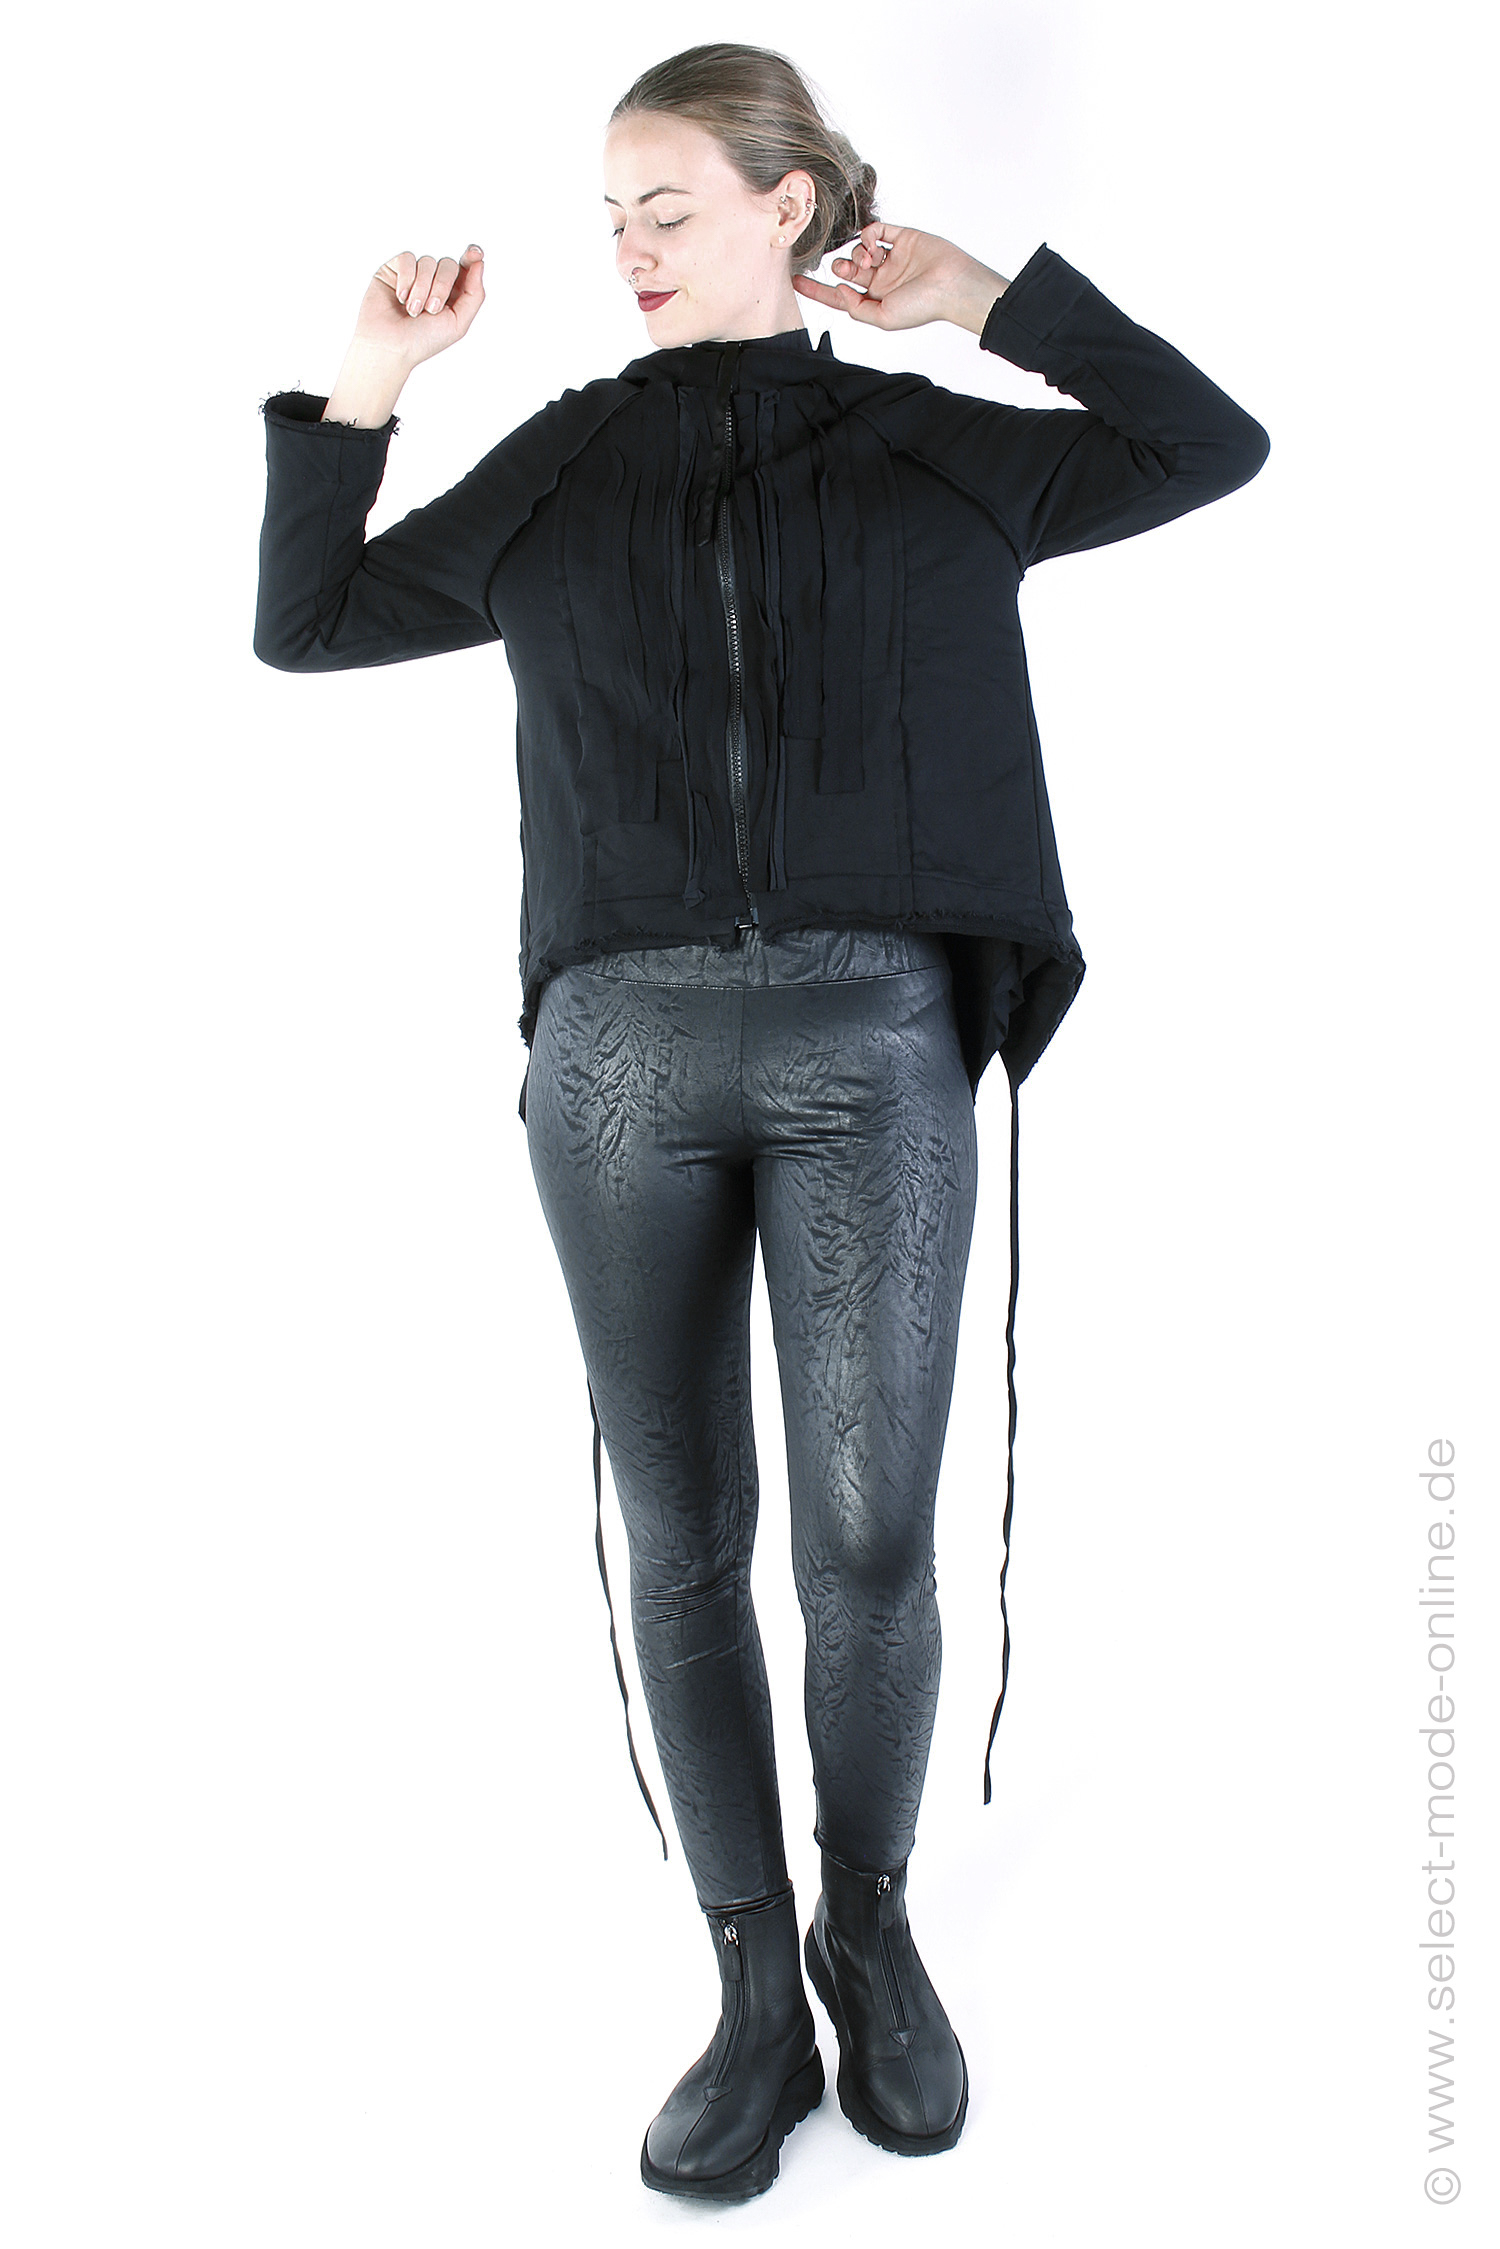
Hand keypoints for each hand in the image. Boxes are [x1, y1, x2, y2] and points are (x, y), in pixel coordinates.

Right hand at [350, 245, 486, 367]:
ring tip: (412, 311)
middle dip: (442, 287)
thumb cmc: (421, 341)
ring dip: (422, 289)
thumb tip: (479, 263)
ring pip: (428, 262)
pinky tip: (400, 298)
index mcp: (452, 295)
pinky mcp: (394, 269)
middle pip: (449, 265)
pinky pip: (407, 259)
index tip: (475, 253)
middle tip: (431, 310)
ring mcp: (414, 275)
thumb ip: (474, 294)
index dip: (472, 257)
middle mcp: (434, 282)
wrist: (389, 346)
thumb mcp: (458, 323)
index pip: (465, 268)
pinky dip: (406, 279)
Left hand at [792, 222, 1007, 336]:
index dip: (816, 289)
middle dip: (840, 268)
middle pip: (846, 269)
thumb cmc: (923, 307)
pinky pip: (876, 230)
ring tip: (870, 261)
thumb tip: (839, 290)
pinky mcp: (901, 237)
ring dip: (857, 253)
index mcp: (875, 301)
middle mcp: (881, 279)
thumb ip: (857, 308)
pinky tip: (874, 246)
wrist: (952, 284)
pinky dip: (868, 235)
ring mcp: (890, 257)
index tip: (794, 281)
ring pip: (858, 248)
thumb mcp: (883, 318)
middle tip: (846, 270)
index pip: (839, 295)